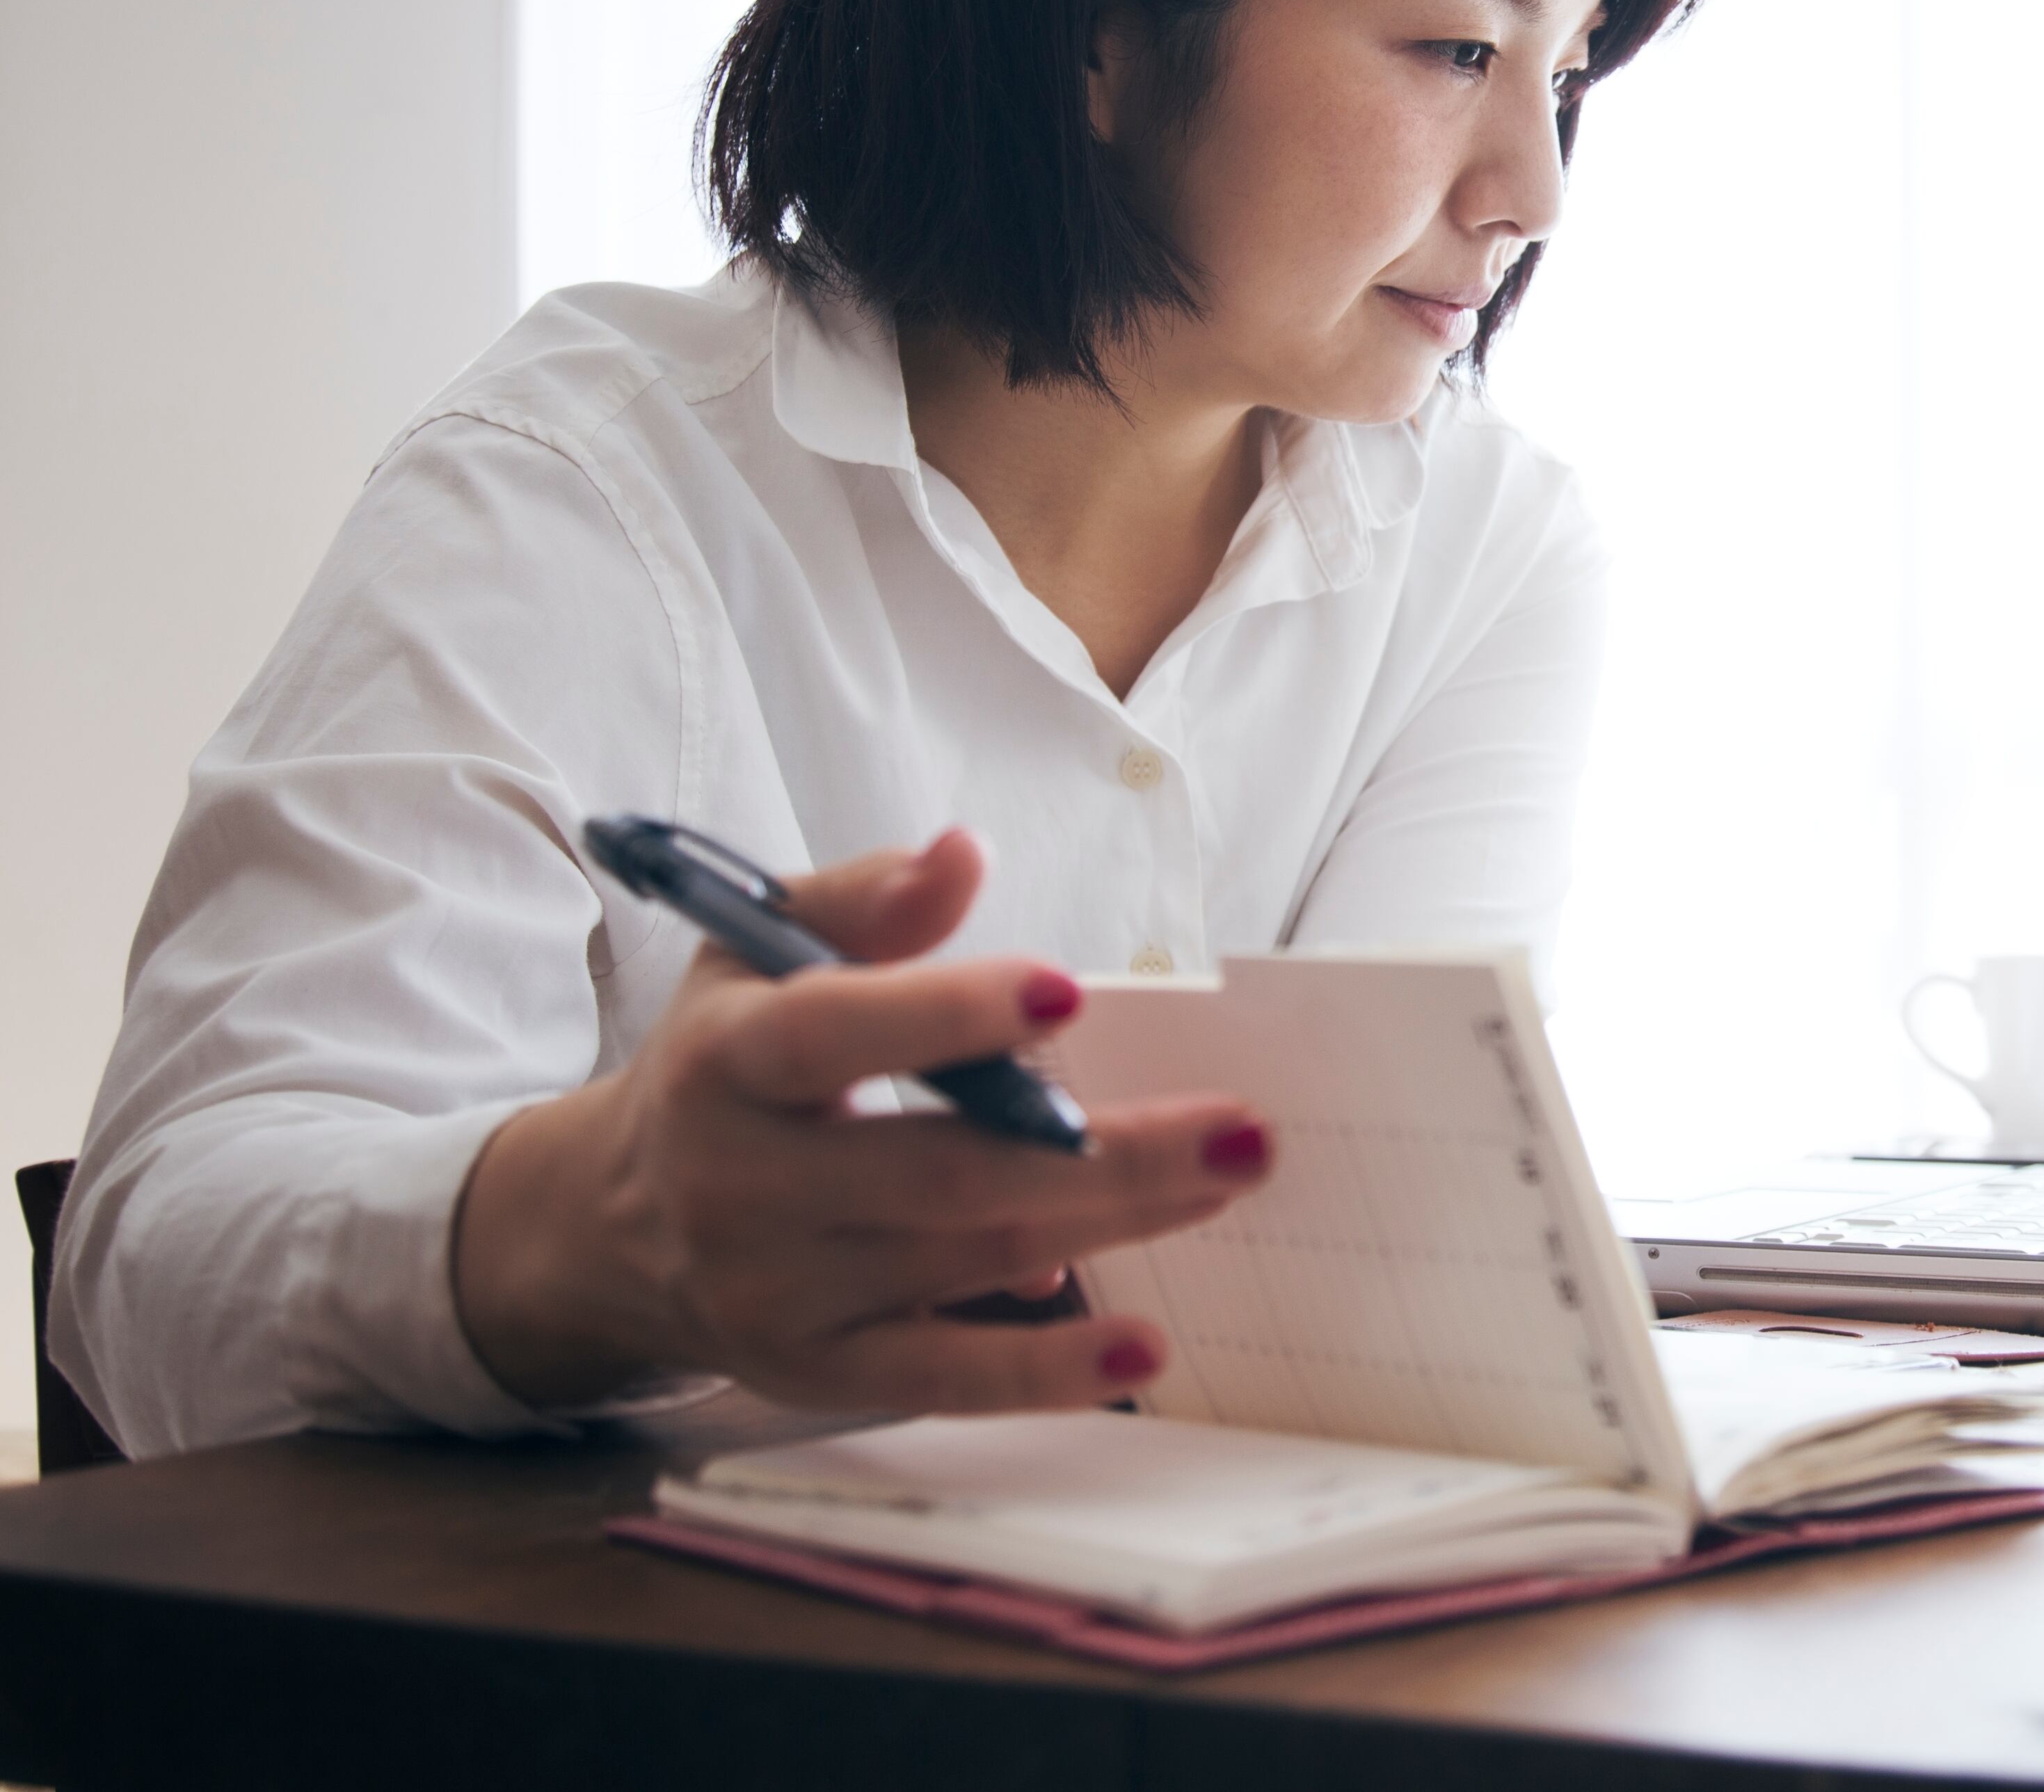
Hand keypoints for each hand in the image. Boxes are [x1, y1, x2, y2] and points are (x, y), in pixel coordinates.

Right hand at [453, 828, 1266, 1414]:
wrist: (612, 1221)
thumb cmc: (724, 1060)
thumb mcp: (756, 951)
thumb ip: (864, 900)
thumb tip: (963, 855)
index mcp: (726, 1061)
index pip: (831, 1036)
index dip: (947, 1014)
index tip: (1071, 993)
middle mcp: (741, 1186)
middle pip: (938, 1171)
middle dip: (1103, 1153)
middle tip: (1239, 1126)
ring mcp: (778, 1294)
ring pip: (967, 1262)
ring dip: (1112, 1222)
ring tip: (1229, 1176)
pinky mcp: (817, 1372)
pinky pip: (944, 1380)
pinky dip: (1047, 1372)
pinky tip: (1146, 1345)